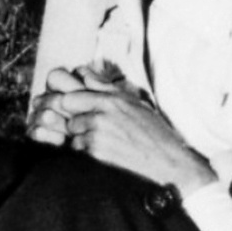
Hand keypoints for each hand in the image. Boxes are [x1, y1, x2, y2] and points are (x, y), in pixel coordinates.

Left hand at [51, 87, 216, 192]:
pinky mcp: (97, 153)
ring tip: (100, 137)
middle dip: (72, 118)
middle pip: (66, 114)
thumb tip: (82, 72)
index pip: (68, 98)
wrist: (165, 158)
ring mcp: (98, 135)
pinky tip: (103, 148)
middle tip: (84, 124)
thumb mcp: (132, 101)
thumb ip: (104, 87)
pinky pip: (78, 147)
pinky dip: (85, 149)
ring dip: (78, 134)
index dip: (67, 102)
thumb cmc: (151, 128)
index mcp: (110, 100)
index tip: (71, 107)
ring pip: (71, 132)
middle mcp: (101, 116)